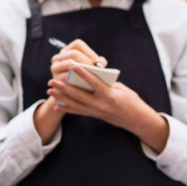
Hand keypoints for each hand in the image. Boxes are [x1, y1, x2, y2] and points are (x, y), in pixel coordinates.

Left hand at [46, 65, 169, 151]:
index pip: (94, 83)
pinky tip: (58, 105)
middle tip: (52, 81)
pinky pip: (78, 112)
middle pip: (79, 95)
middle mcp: (101, 105)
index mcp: (109, 95)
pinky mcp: (95, 115)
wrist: (136, 119)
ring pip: (75, 104)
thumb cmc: (131, 101)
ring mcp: (97, 112)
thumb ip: (105, 82)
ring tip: (50, 90)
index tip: (73, 65)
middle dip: (64, 88)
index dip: (83, 74)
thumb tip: (92, 76)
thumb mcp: (121, 88)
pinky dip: (67, 108)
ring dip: (61, 97)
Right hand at [50, 39, 106, 80]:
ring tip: (91, 75)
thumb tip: (101, 63)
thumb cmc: (84, 78)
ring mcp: (55, 67)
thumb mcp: (90, 68)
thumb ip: (97, 63)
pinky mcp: (55, 79)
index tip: (97, 61)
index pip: (78, 44)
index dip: (88, 51)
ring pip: (69, 63)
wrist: (71, 95)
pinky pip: (66, 76)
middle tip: (95, 69)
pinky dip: (76, 79)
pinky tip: (85, 83)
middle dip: (86, 60)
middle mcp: (58, 57)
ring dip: (81, 69)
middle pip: (73, 53)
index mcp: (68, 50)